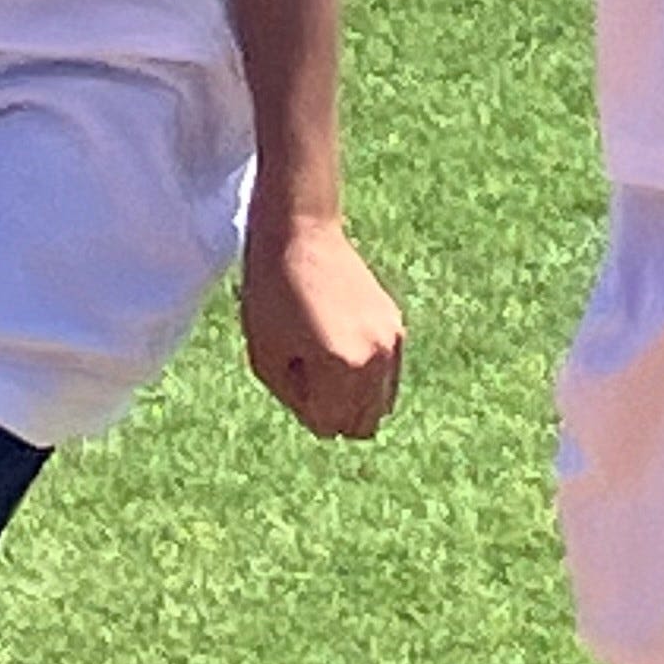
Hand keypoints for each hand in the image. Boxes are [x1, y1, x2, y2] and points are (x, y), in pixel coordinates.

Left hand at [240, 216, 404, 437]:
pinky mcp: (397, 325)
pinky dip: (367, 375)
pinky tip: (341, 346)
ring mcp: (393, 341)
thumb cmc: (272, 297)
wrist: (301, 237)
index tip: (291, 376)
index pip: (329, 426)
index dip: (303, 410)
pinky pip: (388, 375)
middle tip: (307, 377)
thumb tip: (327, 421)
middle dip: (335, 413)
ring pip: (382, 403)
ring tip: (325, 363)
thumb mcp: (266, 359)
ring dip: (354, 397)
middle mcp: (377, 357)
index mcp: (343, 366)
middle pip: (364, 424)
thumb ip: (298, 401)